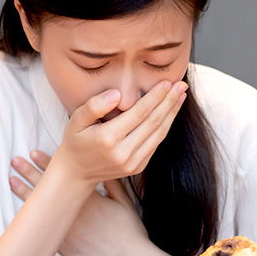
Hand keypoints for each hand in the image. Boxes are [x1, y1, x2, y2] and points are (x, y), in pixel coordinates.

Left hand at [10, 150, 149, 255]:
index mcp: (89, 197)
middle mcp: (75, 211)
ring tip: (11, 180)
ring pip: (41, 209)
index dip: (47, 163)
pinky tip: (18, 214)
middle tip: (15, 161)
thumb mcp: (124, 202)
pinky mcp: (65, 248)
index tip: (34, 153)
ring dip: (25, 193)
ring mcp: (68, 230)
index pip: (64, 175)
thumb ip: (112, 183)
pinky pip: (43, 232)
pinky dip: (31, 222)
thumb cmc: (130, 231)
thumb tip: (104, 165)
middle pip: (48, 188)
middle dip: (30, 173)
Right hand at [49, 80, 186, 191]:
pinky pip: (156, 143)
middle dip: (169, 101)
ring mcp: (133, 162)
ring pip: (159, 134)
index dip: (155, 96)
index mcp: (108, 138)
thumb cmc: (75, 141)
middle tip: (181, 85)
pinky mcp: (138, 167)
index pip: (139, 112)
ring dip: (172, 113)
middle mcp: (123, 152)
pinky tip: (170, 113)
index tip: (167, 82)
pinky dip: (165, 126)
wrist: (76, 173)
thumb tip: (116, 94)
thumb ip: (94, 105)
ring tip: (181, 96)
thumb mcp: (76, 120)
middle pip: (153, 122)